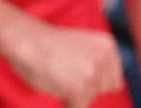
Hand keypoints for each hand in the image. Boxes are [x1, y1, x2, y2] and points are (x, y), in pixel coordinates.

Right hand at [0, 14, 123, 107]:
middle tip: (67, 72)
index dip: (95, 80)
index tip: (78, 70)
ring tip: (60, 75)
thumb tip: (113, 86)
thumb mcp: (84, 46)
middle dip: (88, 87)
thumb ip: (99, 62)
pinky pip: (78, 107)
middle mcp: (105, 58)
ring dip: (75, 93)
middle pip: (104, 90)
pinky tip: (56, 84)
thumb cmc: (49, 44)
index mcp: (108, 46)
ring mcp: (92, 74)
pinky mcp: (79, 89)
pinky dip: (66, 103)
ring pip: (90, 98)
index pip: (114, 79)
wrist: (26, 40)